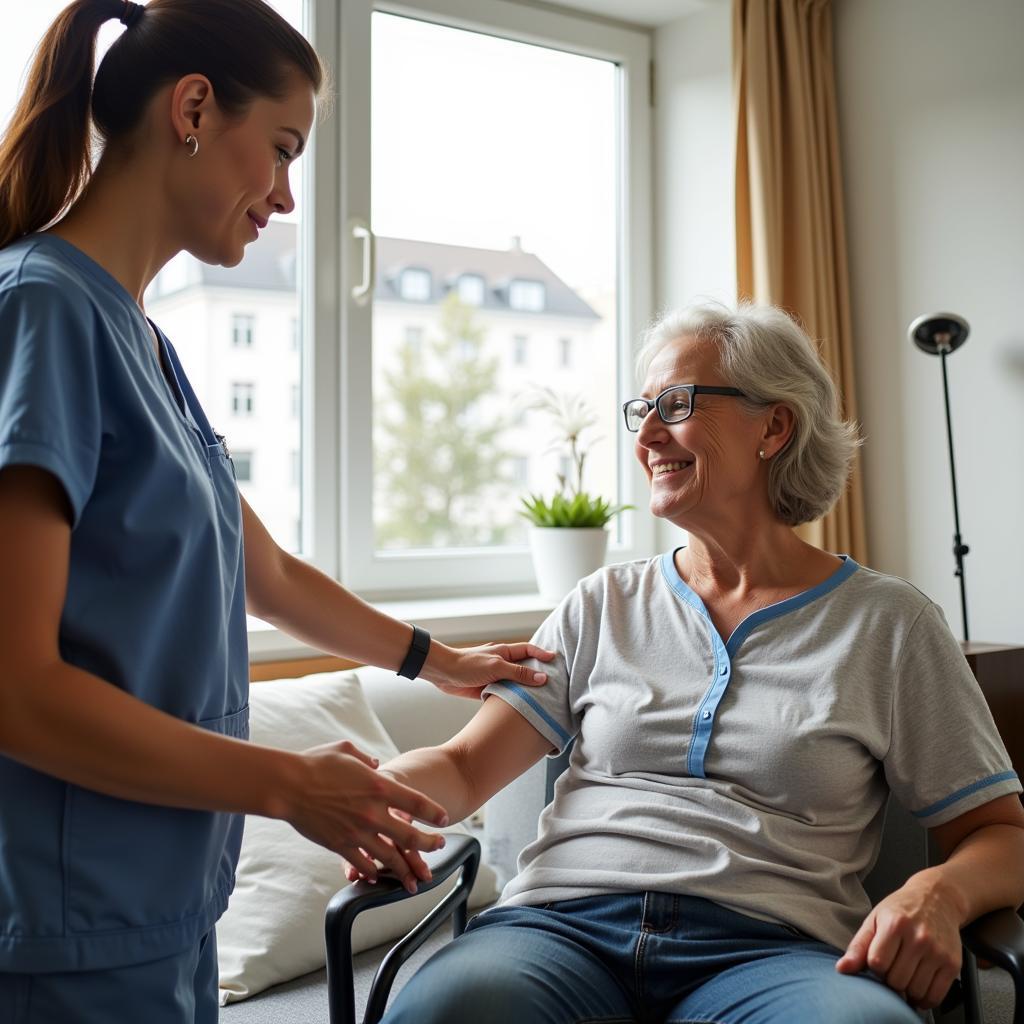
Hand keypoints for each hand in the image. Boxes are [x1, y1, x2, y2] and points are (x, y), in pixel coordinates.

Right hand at [281, 740, 448, 889]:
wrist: (288, 785)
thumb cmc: (316, 763)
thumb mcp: (347, 751)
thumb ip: (366, 760)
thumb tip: (376, 765)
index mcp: (379, 786)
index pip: (417, 803)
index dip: (434, 813)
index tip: (444, 819)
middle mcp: (373, 812)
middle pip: (411, 836)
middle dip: (430, 844)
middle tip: (439, 846)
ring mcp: (357, 832)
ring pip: (390, 856)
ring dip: (407, 867)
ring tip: (417, 875)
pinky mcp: (340, 845)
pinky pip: (363, 862)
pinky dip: (374, 870)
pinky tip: (379, 874)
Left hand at [421, 641, 556, 698]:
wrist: (442, 673)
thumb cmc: (467, 664)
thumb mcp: (496, 667)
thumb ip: (519, 673)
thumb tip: (542, 677)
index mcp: (504, 652)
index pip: (528, 650)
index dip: (542, 654)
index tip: (556, 660)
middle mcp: (501, 663)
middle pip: (524, 667)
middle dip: (538, 673)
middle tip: (555, 683)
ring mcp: (495, 676)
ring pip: (515, 683)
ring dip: (525, 690)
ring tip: (543, 699)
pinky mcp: (487, 689)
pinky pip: (504, 694)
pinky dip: (513, 700)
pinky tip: (521, 708)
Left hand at [836, 875, 962, 1009]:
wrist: (938, 898)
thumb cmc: (902, 909)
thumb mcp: (875, 919)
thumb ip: (858, 946)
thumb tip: (842, 969)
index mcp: (895, 924)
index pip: (877, 963)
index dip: (873, 967)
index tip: (877, 960)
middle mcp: (918, 938)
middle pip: (896, 980)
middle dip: (889, 979)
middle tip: (892, 967)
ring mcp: (938, 953)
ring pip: (915, 991)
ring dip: (906, 991)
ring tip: (905, 974)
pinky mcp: (953, 965)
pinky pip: (935, 996)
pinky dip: (924, 999)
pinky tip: (918, 986)